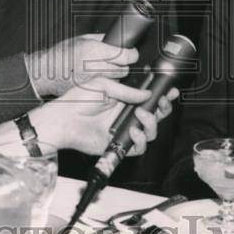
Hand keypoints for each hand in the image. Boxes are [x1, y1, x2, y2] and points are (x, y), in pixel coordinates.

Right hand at [27, 33, 137, 97]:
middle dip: (122, 65)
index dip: (132, 54)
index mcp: (95, 51)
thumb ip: (102, 39)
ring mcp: (94, 82)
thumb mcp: (82, 39)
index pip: (126, 56)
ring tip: (105, 70)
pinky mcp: (91, 92)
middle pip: (124, 70)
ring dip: (115, 76)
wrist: (46, 72)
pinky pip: (107, 90)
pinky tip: (99, 80)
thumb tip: (117, 39)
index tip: (131, 53)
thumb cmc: (62, 53)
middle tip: (116, 61)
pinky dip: (107, 85)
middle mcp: (96, 68)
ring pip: (117, 81)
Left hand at [29, 76, 177, 155]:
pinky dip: (140, 139)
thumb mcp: (104, 85)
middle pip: (156, 115)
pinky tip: (132, 130)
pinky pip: (139, 147)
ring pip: (151, 132)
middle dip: (164, 109)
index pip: (149, 98)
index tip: (170, 90)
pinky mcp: (119, 145)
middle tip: (162, 102)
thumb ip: (127, 91)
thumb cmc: (78, 99)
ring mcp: (124, 131)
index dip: (162, 95)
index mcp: (125, 99)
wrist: (63, 119)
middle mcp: (127, 115)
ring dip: (152, 123)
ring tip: (141, 114)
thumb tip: (147, 94)